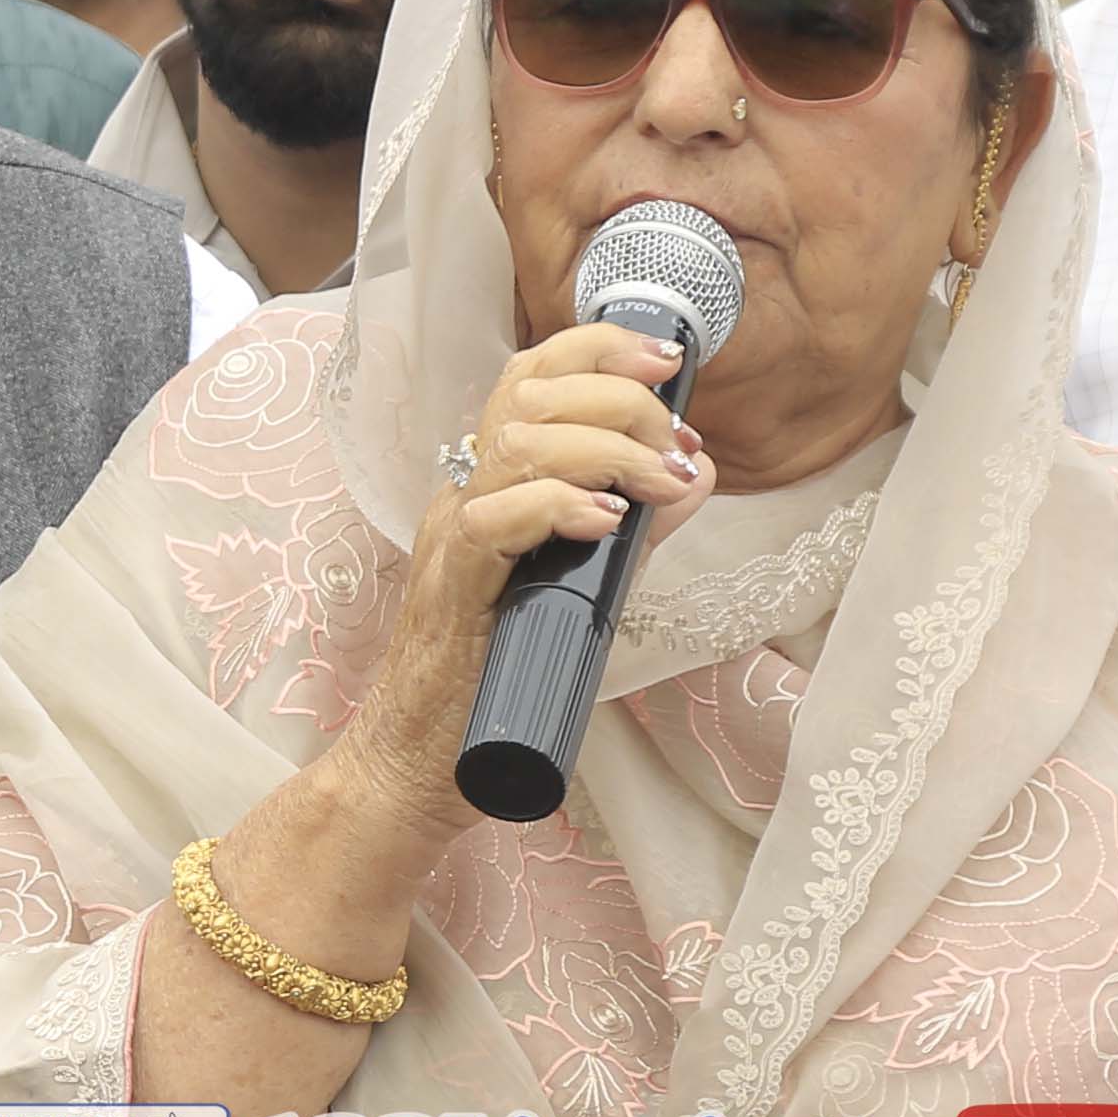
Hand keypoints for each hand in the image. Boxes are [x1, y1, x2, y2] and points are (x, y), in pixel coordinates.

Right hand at [321, 322, 715, 838]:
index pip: (531, 378)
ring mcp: (451, 541)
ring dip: (606, 449)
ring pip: (516, 445)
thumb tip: (696, 471)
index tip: (668, 358)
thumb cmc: (499, 681)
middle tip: (676, 443)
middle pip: (528, 393)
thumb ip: (636, 530)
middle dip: (620, 397)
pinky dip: (558, 508)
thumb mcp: (586, 588)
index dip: (598, 348)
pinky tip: (606, 521)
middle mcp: (464, 496)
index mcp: (490, 484)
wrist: (422, 767)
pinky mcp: (450, 593)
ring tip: (660, 482)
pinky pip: (493, 523)